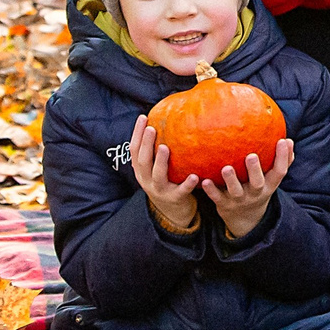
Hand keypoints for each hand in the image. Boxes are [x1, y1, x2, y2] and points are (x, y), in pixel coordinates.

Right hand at [128, 116, 202, 234]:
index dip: (137, 134)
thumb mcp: (156, 169)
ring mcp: (160, 191)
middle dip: (146, 144)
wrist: (173, 212)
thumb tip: (167, 120)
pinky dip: (187, 184)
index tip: (144, 117)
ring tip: (165, 147)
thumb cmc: (167, 182)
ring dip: (160, 161)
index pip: (134, 150)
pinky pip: (181, 191)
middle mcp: (147, 180)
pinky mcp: (175, 199)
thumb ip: (157, 150)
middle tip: (153, 128)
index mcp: (141, 171)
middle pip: (143, 161)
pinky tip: (195, 176)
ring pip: (157, 176)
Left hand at [204, 137, 294, 240]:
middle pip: (257, 183)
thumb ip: (282, 162)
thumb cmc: (259, 188)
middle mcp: (255, 193)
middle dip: (254, 170)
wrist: (245, 219)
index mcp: (269, 185)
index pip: (279, 172)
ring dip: (231, 179)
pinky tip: (205, 180)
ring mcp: (239, 200)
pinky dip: (211, 190)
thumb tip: (288, 140)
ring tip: (226, 168)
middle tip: (251, 156)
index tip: (284, 141)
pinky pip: (216, 197)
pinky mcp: (224, 204)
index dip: (283, 157)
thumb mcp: (272, 180)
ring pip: (235, 191)